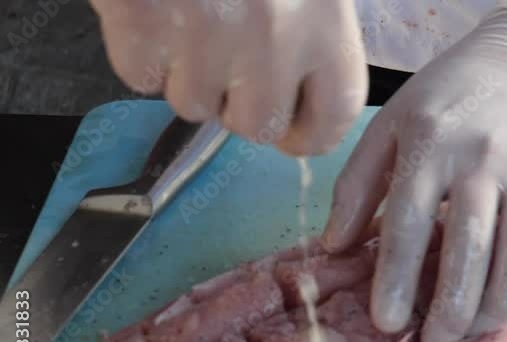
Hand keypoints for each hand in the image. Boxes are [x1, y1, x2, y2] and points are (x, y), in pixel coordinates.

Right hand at [90, 0, 367, 155]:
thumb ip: (315, 32)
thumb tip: (305, 99)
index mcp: (325, 18)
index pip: (336, 115)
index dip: (311, 133)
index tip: (292, 131)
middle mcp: (274, 34)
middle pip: (256, 125)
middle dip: (237, 105)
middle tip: (226, 63)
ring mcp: (205, 32)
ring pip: (193, 104)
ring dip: (187, 73)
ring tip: (188, 19)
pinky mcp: (142, 23)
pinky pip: (140, 78)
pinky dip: (141, 53)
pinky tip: (155, 12)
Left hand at [322, 2, 506, 341]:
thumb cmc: (447, 98)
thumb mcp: (390, 126)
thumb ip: (358, 186)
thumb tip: (333, 248)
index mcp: (433, 144)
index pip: (411, 224)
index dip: (398, 281)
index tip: (388, 323)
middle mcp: (486, 159)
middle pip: (472, 249)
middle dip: (452, 309)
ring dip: (498, 307)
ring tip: (474, 335)